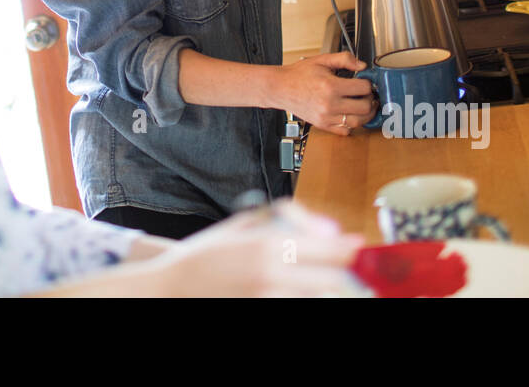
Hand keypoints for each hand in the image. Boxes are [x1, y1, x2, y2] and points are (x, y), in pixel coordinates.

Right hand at [152, 200, 365, 296]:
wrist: (172, 288)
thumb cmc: (209, 253)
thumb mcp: (244, 221)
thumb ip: (287, 217)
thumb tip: (329, 227)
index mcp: (268, 245)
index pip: (329, 250)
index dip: (348, 250)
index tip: (356, 248)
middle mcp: (271, 273)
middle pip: (332, 280)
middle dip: (341, 276)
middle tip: (343, 273)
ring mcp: (266, 298)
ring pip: (317, 297)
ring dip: (322, 290)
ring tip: (320, 283)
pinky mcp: (261, 311)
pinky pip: (297, 306)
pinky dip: (302, 299)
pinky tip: (293, 291)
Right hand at [273, 51, 375, 134]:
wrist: (280, 87)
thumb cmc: (299, 74)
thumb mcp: (322, 60)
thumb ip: (344, 59)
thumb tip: (362, 66)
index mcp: (330, 86)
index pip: (363, 88)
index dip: (368, 83)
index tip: (366, 82)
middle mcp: (329, 104)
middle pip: (364, 108)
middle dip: (370, 100)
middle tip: (368, 95)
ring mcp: (326, 117)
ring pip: (358, 122)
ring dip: (365, 114)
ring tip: (364, 106)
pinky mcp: (322, 125)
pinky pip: (345, 131)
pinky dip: (352, 124)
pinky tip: (350, 114)